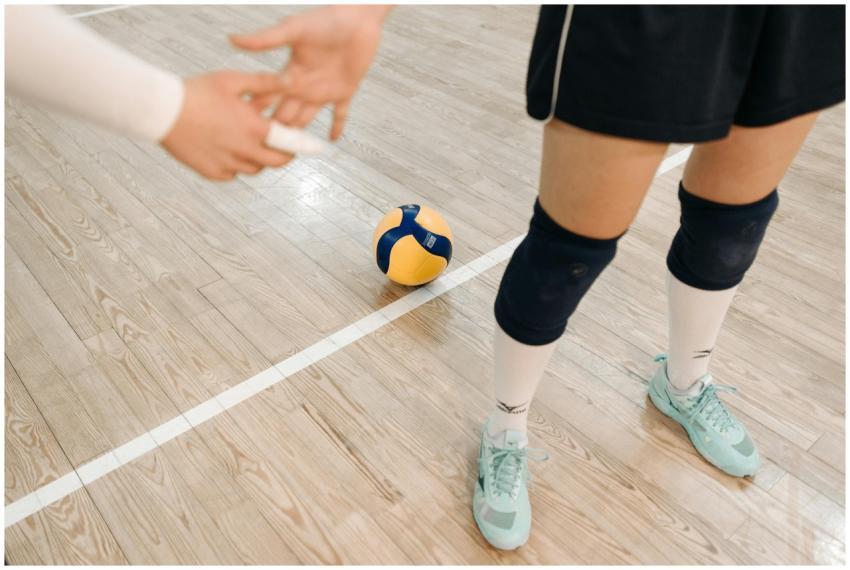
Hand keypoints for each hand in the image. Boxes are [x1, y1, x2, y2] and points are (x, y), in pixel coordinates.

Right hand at [161, 71, 292, 179]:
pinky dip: (236, 165)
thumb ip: (265, 82)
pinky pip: (232, 174)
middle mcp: (243, 151)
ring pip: (254, 169)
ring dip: (258, 159)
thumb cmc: (196, 91)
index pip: (288, 144)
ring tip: (253, 144)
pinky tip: (230, 150)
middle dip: (283, 155)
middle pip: (275, 162)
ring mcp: (227, 164)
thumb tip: (292, 81)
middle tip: (282, 147)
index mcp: (253, 129)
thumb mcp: (232, 80)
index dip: (298, 145)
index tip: (302, 143)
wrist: (160, 110)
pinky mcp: (212, 172)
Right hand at [230, 5, 391, 139]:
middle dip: (275, 130)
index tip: (242, 128)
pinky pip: (340, 113)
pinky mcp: (345, 90)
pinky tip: (332, 141)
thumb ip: (265, 40)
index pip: (269, 96)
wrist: (357, 16)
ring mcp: (324, 89)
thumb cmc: (325, 18)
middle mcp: (304, 84)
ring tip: (289, 152)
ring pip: (308, 118)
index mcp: (290, 72)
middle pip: (286, 113)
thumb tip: (232, 40)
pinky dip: (337, 126)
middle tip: (263, 149)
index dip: (257, 111)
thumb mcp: (293, 30)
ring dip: (300, 134)